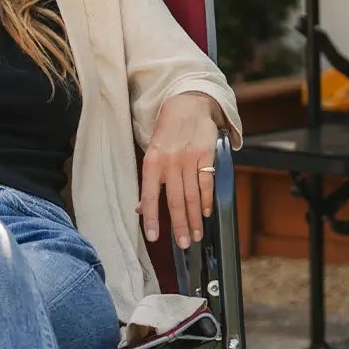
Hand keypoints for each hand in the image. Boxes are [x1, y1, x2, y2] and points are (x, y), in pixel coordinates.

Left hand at [140, 93, 223, 249]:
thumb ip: (149, 182)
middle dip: (179, 225)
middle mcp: (169, 162)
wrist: (187, 105)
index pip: (150, 196)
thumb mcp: (152, 153)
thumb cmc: (167, 133)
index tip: (153, 237)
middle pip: (175, 201)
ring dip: (194, 219)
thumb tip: (141, 209)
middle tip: (184, 244)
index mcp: (152, 163)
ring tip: (196, 235)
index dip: (151, 218)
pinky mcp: (206, 155)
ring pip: (192, 196)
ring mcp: (189, 159)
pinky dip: (207, 200)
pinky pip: (207, 183)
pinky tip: (206, 214)